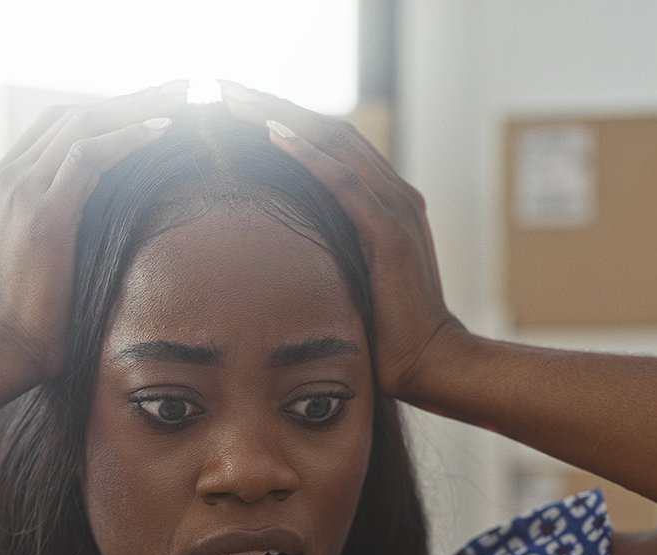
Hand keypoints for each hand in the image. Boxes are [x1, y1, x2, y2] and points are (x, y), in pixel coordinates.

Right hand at [0, 83, 190, 382]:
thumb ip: (33, 235)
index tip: (144, 110)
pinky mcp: (45, 215)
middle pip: (71, 115)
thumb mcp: (14, 263)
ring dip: (136, 107)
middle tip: (174, 90)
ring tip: (180, 99)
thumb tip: (67, 243)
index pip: (52, 127)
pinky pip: (89, 157)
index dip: (101, 113)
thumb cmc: (10, 321)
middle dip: (127, 99)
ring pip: (83, 126)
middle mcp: (7, 179)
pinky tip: (162, 130)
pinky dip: (128, 137)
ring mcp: (22, 192)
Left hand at [220, 81, 470, 403]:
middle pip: (328, 130)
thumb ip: (332, 251)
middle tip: (225, 88)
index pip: (331, 142)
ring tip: (235, 101)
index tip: (238, 107)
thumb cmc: (387, 330)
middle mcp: (393, 193)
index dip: (285, 118)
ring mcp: (395, 209)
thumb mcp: (354, 278)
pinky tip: (274, 135)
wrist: (431, 363)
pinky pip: (345, 182)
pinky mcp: (389, 233)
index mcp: (384, 200)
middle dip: (274, 105)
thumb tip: (286, 252)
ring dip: (281, 117)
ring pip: (334, 143)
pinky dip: (309, 155)